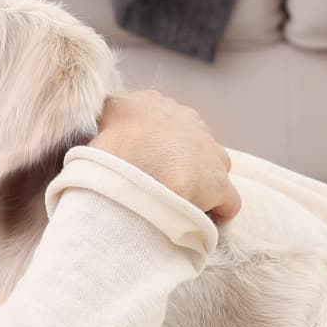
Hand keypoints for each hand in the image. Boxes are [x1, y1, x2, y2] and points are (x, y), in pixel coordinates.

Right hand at [88, 91, 241, 222]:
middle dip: (179, 162)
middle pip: (190, 143)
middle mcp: (190, 122)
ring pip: (212, 168)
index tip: (143, 161)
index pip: (163, 122)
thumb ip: (105, 117)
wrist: (131, 165)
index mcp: (159, 104)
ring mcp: (209, 153)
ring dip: (200, 183)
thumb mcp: (100, 116)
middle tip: (158, 183)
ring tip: (179, 202)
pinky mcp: (219, 185)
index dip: (155, 144)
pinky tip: (198, 221)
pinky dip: (216, 212)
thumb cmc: (107, 140)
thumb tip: (99, 122)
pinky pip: (227, 202)